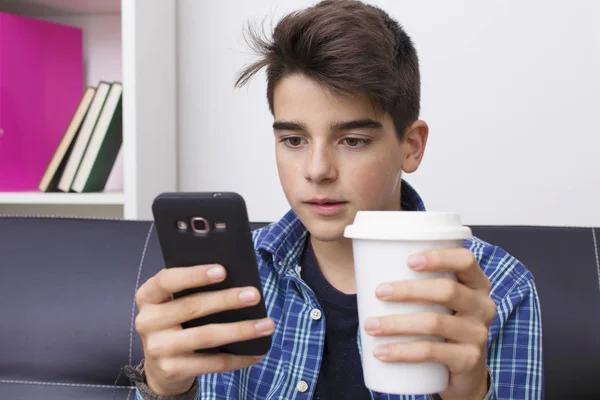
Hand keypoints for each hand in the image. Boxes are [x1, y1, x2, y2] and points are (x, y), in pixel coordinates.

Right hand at [134, 264, 274, 395]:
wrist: (160, 366)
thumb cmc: (175, 322)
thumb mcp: (174, 302)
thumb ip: (192, 289)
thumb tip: (236, 280)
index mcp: (148, 297)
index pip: (167, 280)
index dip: (194, 275)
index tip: (222, 270)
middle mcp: (147, 321)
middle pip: (192, 307)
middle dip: (227, 300)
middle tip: (254, 295)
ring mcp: (158, 348)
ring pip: (206, 336)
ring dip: (240, 330)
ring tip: (266, 324)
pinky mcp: (172, 369)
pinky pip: (212, 363)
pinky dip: (238, 358)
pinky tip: (256, 352)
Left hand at [364, 248, 495, 399]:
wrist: (464, 373)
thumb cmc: (441, 324)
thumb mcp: (438, 301)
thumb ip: (418, 280)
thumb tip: (366, 262)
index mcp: (476, 283)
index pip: (465, 260)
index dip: (439, 257)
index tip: (408, 260)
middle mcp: (483, 306)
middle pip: (447, 290)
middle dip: (409, 290)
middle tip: (379, 292)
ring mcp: (478, 334)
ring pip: (435, 322)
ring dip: (397, 323)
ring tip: (370, 325)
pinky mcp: (469, 360)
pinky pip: (432, 352)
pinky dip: (402, 351)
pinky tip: (381, 352)